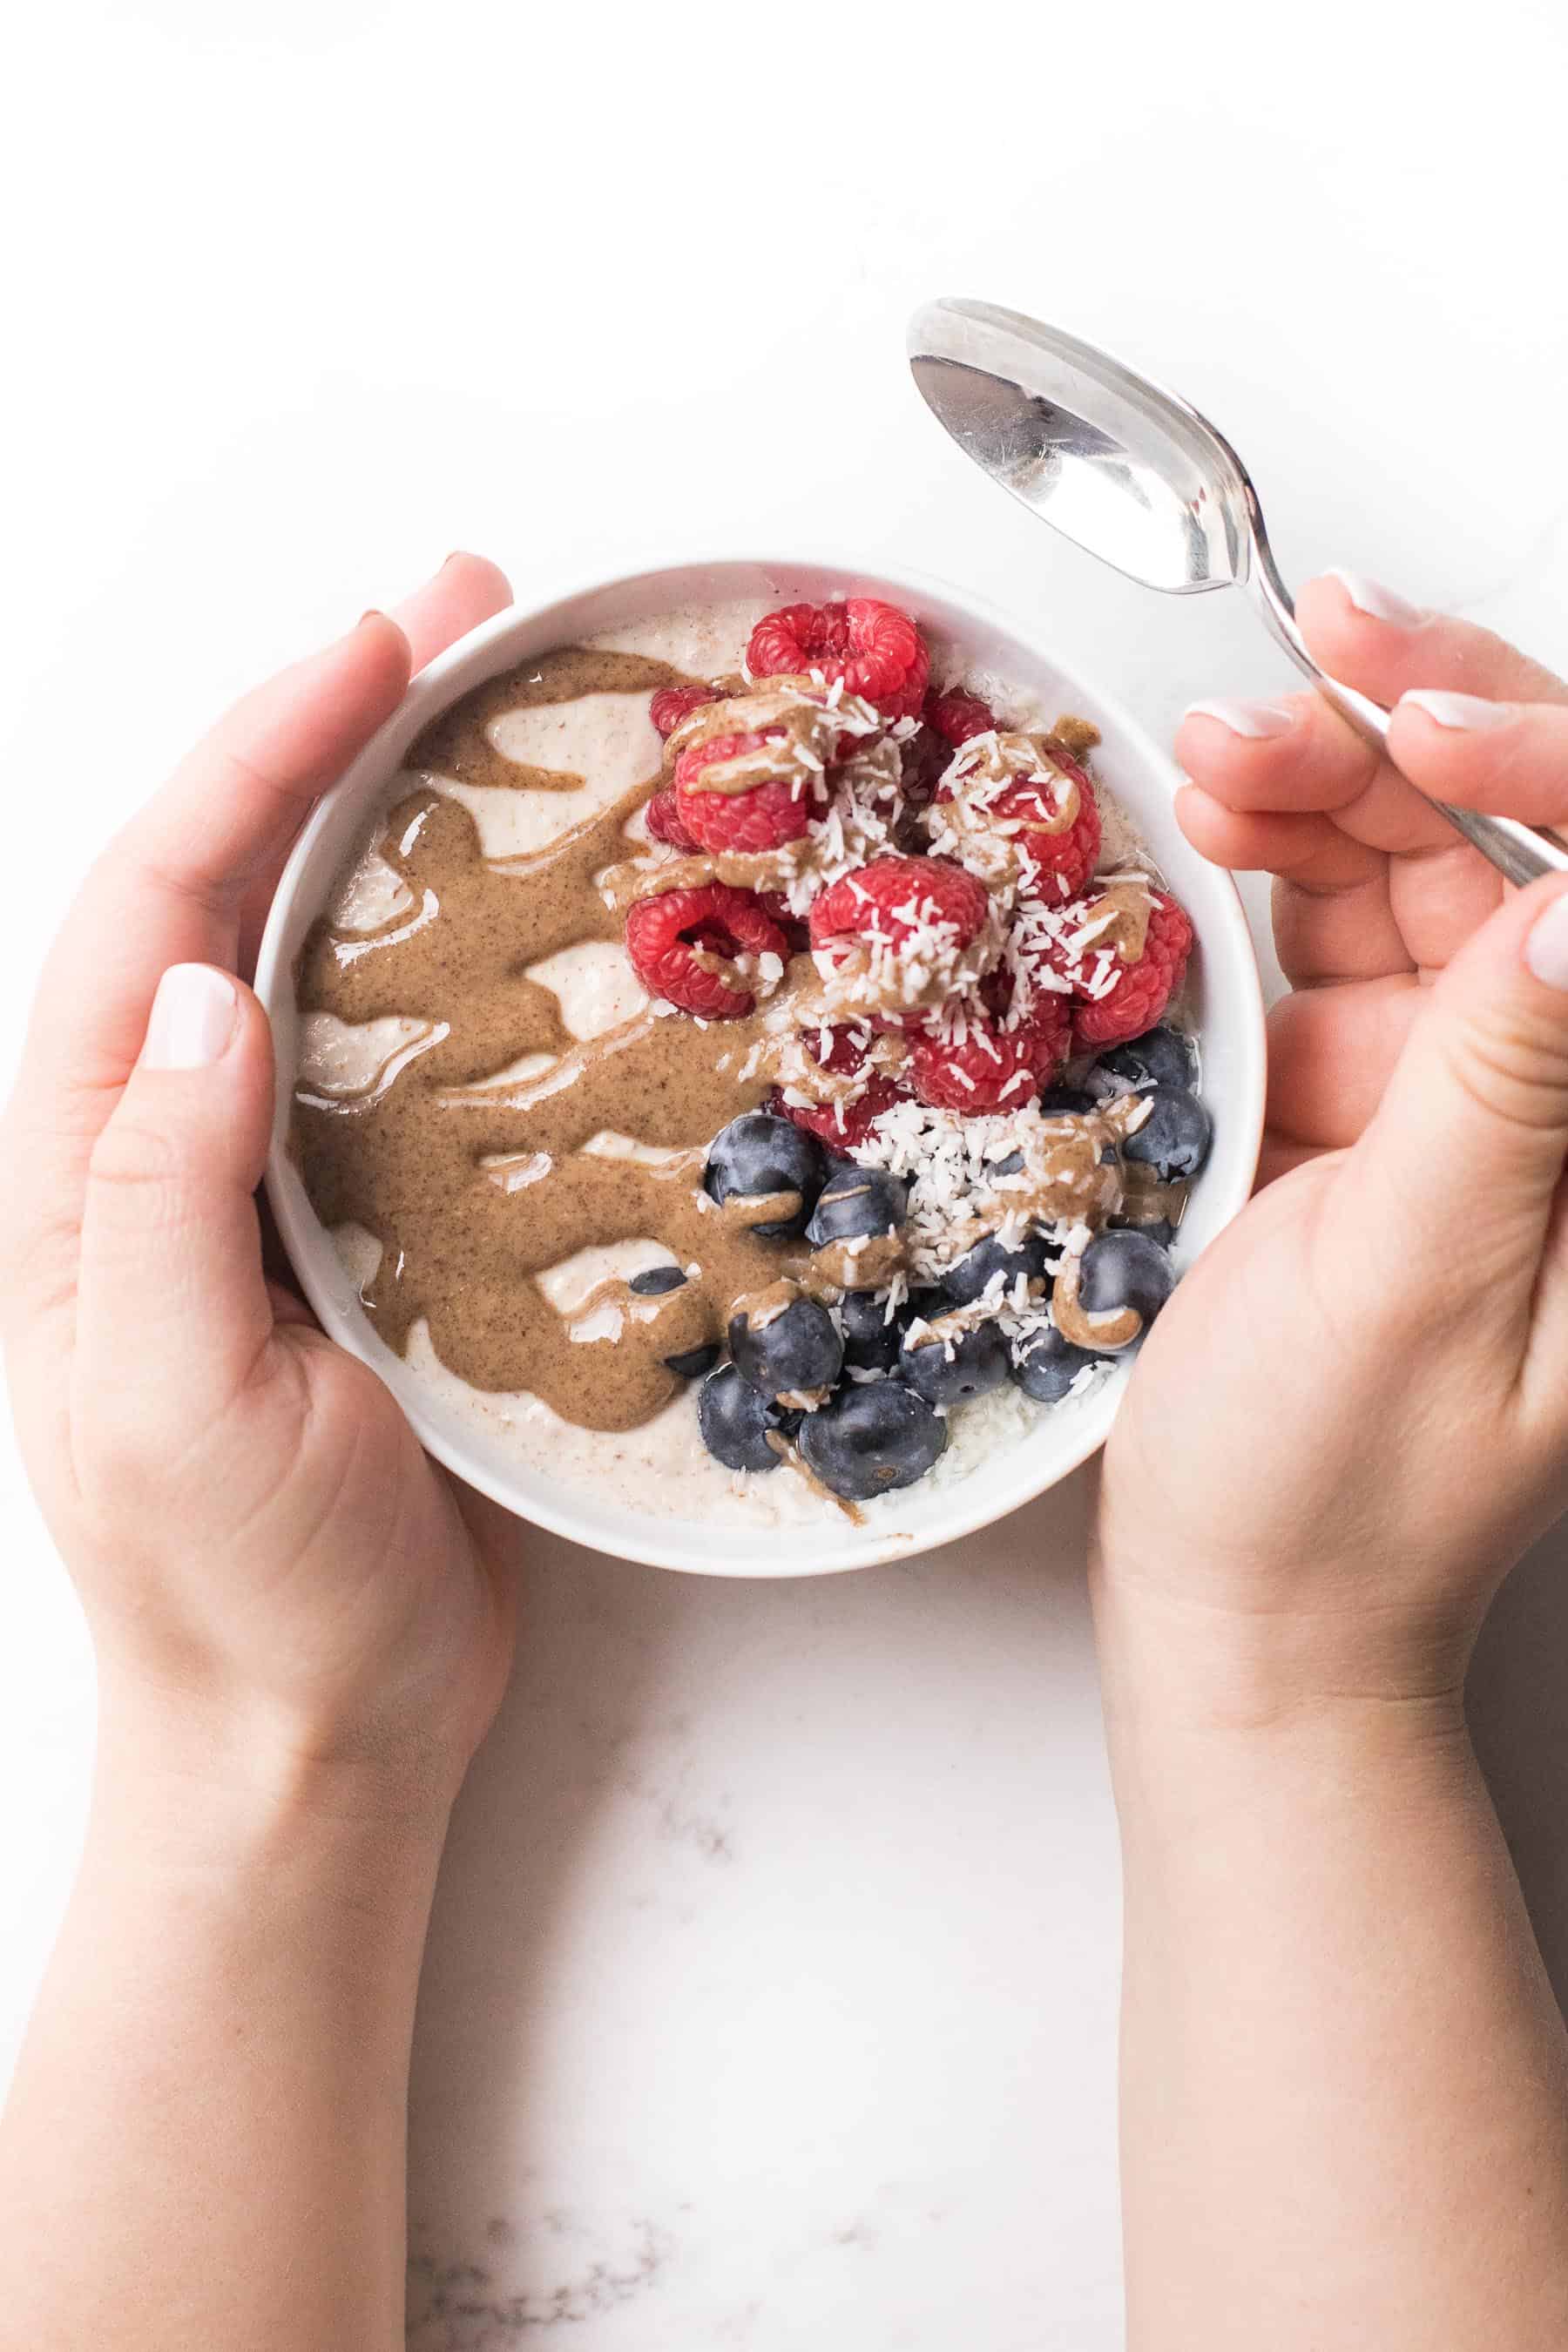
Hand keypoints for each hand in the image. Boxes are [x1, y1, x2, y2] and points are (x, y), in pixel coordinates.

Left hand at [1, 555, 520, 1819]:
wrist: (318, 1733)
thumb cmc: (237, 1597)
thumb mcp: (166, 1406)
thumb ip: (157, 1197)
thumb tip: (197, 992)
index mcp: (86, 1169)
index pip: (154, 908)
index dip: (253, 755)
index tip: (370, 647)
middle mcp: (171, 1146)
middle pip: (233, 886)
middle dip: (330, 731)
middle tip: (459, 614)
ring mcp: (274, 1182)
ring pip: (325, 952)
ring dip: (402, 818)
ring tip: (505, 705)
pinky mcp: (373, 1230)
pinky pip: (413, 1058)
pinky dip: (470, 958)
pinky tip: (542, 912)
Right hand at [1096, 571, 1567, 1718]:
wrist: (1239, 1604)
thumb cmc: (1329, 1500)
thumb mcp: (1408, 1294)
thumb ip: (1494, 1095)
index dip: (1544, 770)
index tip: (1415, 733)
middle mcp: (1559, 1100)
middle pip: (1525, 849)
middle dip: (1412, 741)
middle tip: (1290, 685)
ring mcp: (1464, 1087)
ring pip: (1419, 866)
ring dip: (1318, 785)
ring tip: (1211, 757)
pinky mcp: (1368, 1089)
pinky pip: (1326, 932)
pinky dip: (1262, 865)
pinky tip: (1205, 825)